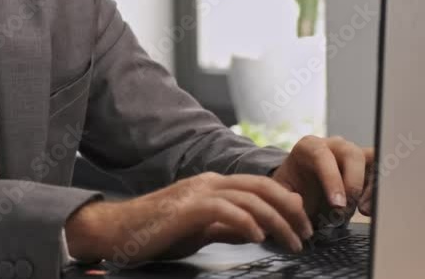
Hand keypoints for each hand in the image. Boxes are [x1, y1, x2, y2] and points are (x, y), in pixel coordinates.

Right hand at [64, 172, 312, 264]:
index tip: (303, 224)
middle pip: (262, 186)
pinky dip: (246, 222)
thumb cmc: (155, 232)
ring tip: (291, 242)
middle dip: (290, 209)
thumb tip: (256, 230)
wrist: (118, 231)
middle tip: (306, 233)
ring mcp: (198, 192)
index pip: (260, 185)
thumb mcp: (199, 230)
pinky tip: (258, 236)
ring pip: (250, 198)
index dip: (286, 202)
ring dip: (277, 221)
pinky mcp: (187, 208)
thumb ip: (226, 226)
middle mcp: (209, 182)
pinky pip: (225, 210)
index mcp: (213, 185)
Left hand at [270, 136, 374, 229]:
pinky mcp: (367, 166)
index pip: (323, 156)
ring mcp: (352, 154)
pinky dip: (379, 191)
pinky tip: (369, 209)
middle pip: (352, 154)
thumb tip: (299, 202)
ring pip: (372, 160)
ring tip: (363, 211)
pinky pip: (381, 172)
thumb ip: (288, 198)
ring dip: (371, 187)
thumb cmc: (292, 191)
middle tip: (345, 210)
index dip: (332, 180)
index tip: (337, 204)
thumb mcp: (282, 194)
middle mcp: (333, 145)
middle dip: (353, 184)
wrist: (301, 192)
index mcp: (308, 147)